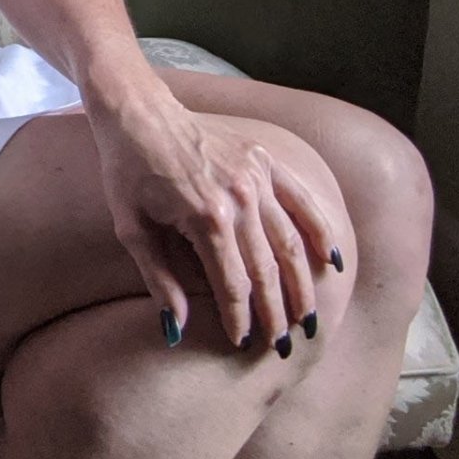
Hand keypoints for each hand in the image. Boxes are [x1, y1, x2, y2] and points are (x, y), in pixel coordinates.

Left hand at [87, 90, 343, 347]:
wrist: (138, 112)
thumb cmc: (127, 173)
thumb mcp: (130, 229)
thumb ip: (158, 279)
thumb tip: (176, 328)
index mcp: (206, 218)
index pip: (232, 284)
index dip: (238, 318)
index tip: (242, 344)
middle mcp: (240, 199)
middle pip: (266, 269)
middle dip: (274, 313)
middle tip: (280, 345)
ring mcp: (257, 177)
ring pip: (290, 242)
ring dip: (301, 284)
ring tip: (308, 318)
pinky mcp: (265, 161)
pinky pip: (301, 201)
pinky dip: (319, 230)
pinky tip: (331, 261)